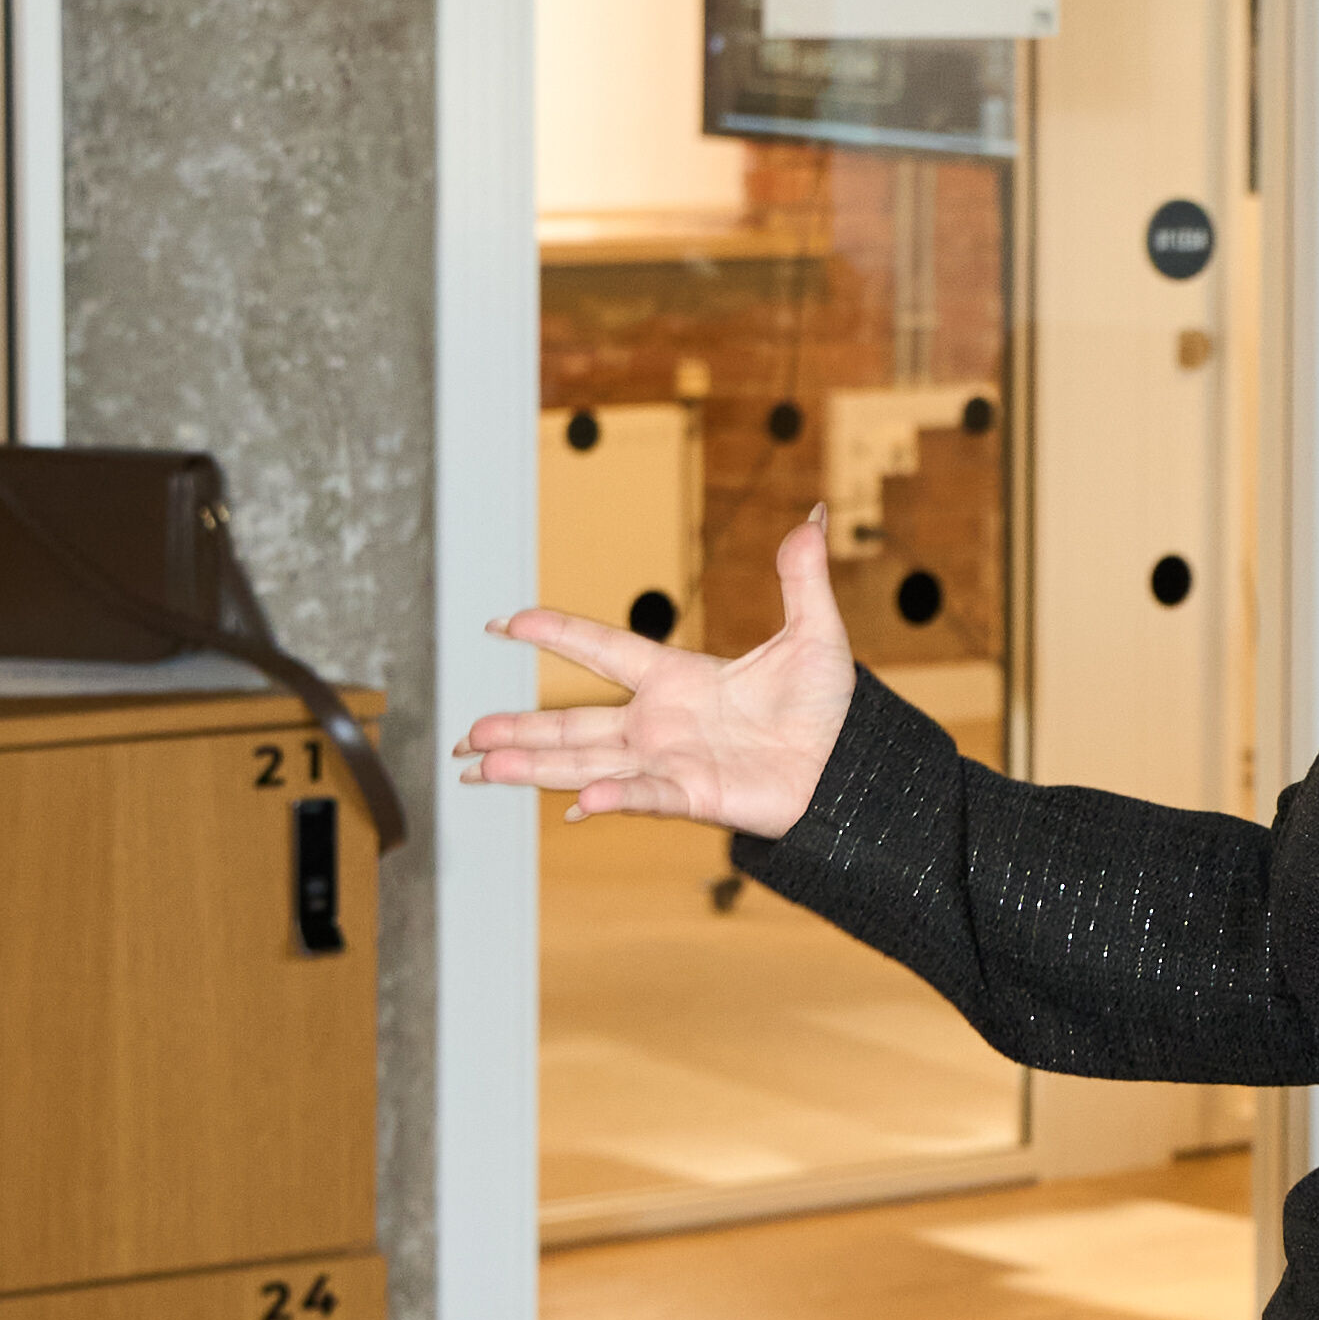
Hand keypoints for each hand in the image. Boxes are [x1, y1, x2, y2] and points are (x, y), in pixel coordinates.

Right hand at [453, 505, 861, 837]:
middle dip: (515, 728)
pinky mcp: (692, 796)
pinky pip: (643, 795)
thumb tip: (813, 515)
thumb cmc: (831, 709)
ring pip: (584, 763)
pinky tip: (575, 804)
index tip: (505, 623)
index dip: (555, 633)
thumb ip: (802, 576)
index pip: (602, 649)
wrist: (854, 767)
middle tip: (465, 735)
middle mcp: (660, 724)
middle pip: (571, 724)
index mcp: (678, 678)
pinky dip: (612, 798)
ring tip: (478, 767)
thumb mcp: (815, 633)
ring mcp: (669, 763)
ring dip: (531, 764)